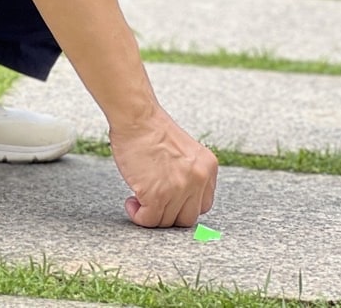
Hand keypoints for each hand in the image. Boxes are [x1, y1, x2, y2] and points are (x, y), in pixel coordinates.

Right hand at [108, 107, 217, 227]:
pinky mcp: (157, 196)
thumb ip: (190, 173)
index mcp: (208, 167)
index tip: (170, 202)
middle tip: (153, 203)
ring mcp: (179, 189)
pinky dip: (138, 216)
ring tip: (138, 200)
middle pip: (187, 218)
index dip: (183, 206)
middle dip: (168, 214)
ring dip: (150, 214)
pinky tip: (132, 202)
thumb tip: (181, 199)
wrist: (138, 118)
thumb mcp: (186, 151)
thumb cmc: (153, 129)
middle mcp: (198, 179)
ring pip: (167, 222)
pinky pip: (149, 220)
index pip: (203, 204)